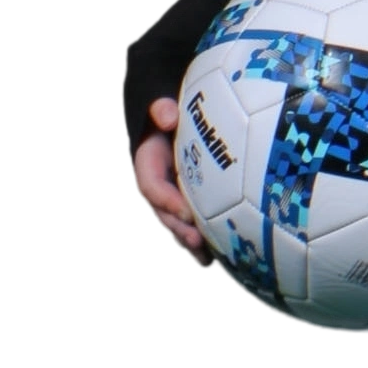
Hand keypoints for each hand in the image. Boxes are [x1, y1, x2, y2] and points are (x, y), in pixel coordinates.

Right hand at [133, 97, 215, 270]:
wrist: (172, 124)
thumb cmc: (171, 115)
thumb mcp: (162, 108)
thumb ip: (161, 110)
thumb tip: (168, 116)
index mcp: (147, 164)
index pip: (151, 187)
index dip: (166, 201)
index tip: (185, 213)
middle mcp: (155, 188)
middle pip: (163, 215)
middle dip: (179, 230)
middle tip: (197, 240)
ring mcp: (169, 200)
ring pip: (176, 227)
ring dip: (189, 244)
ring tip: (207, 260)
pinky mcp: (185, 206)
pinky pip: (190, 227)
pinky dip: (202, 244)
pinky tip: (219, 258)